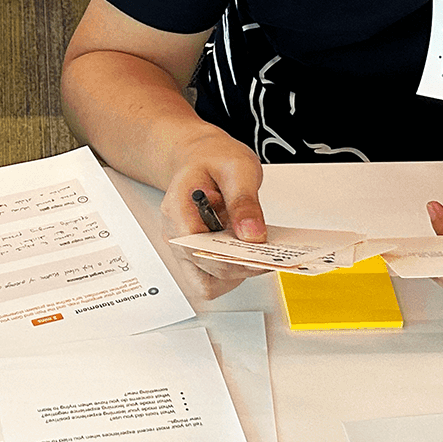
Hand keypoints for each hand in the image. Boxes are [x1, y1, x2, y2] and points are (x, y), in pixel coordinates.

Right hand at [160, 131, 268, 299]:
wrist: (201, 157)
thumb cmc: (213, 160)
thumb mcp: (237, 168)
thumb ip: (244, 201)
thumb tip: (252, 234)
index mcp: (178, 208)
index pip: (196, 248)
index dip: (228, 257)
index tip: (257, 252)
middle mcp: (176, 233)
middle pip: (203, 272)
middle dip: (238, 267)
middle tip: (265, 253)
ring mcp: (185, 247)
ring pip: (207, 284)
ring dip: (235, 275)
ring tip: (256, 252)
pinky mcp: (198, 255)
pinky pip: (213, 278)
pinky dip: (234, 273)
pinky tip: (248, 254)